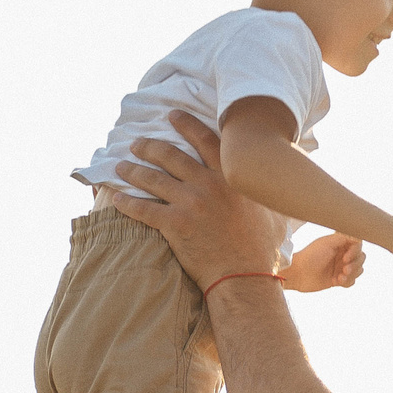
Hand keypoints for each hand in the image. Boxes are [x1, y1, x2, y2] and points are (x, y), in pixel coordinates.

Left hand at [109, 113, 285, 291]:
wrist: (245, 276)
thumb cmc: (262, 248)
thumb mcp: (274, 210)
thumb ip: (266, 191)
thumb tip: (276, 181)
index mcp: (231, 176)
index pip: (205, 139)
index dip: (186, 124)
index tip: (172, 115)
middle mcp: (208, 184)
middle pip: (171, 155)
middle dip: (149, 146)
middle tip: (136, 144)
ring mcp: (190, 203)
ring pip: (153, 179)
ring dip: (133, 171)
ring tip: (121, 166)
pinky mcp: (176, 225)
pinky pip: (144, 209)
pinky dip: (128, 203)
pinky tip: (116, 199)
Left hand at [283, 233, 365, 292]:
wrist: (298, 274)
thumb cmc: (310, 256)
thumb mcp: (327, 243)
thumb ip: (344, 237)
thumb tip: (358, 235)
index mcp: (340, 243)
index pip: (358, 245)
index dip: (355, 252)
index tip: (345, 258)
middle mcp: (342, 254)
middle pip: (361, 258)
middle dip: (355, 265)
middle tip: (344, 269)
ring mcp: (340, 267)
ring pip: (358, 270)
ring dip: (351, 275)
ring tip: (339, 278)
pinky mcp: (338, 279)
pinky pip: (351, 281)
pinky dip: (346, 282)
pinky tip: (335, 282)